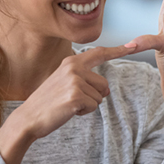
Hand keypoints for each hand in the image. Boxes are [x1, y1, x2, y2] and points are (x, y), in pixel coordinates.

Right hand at [0, 45, 134, 163]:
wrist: (29, 118)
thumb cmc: (48, 102)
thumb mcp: (64, 82)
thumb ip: (84, 79)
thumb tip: (106, 88)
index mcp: (71, 62)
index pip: (99, 53)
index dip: (118, 50)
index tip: (134, 45)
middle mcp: (74, 68)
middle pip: (104, 84)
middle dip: (93, 96)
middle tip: (70, 99)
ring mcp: (75, 81)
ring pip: (100, 97)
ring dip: (87, 105)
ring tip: (67, 104)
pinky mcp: (76, 95)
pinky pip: (93, 106)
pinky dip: (83, 112)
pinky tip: (68, 110)